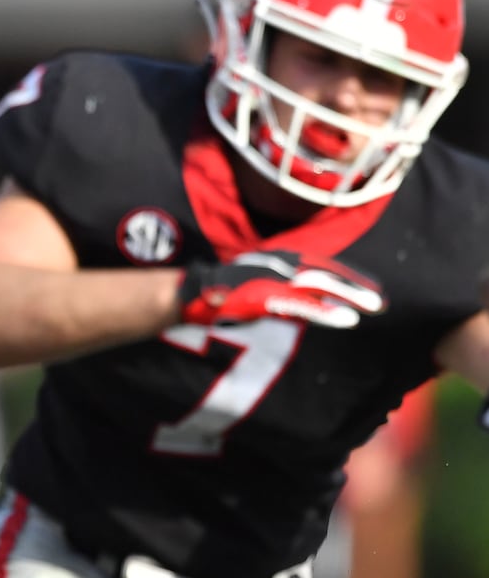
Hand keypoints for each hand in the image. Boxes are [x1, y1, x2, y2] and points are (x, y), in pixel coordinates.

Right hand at [178, 251, 384, 328]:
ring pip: (323, 286)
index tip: (370, 286)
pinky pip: (305, 306)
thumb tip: (303, 299)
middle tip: (383, 300)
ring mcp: (274, 279)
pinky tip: (348, 320)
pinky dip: (328, 312)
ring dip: (352, 296)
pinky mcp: (268, 297)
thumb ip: (280, 285)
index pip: (322, 264)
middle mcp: (281, 263)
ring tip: (376, 307)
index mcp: (280, 257)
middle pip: (328, 273)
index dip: (348, 275)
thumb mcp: (256, 279)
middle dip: (358, 285)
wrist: (193, 294)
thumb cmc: (221, 290)